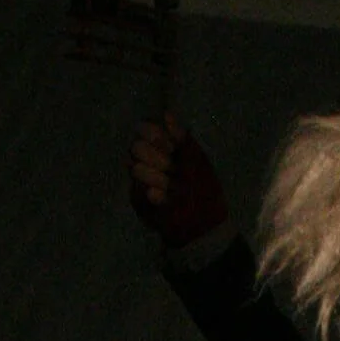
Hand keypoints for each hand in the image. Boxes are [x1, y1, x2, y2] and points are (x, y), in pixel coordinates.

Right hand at [128, 111, 228, 247]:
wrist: (202, 227)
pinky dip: (152, 194)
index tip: (169, 148)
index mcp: (166, 147)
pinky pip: (137, 190)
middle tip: (172, 171)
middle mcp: (151, 160)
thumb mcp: (198, 161)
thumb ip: (182, 138)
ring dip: (156, 178)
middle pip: (137, 147)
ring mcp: (142, 180)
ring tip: (171, 189)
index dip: (155, 137)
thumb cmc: (204, 191)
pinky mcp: (137, 199)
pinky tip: (163, 199)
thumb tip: (166, 114)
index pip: (147, 130)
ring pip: (136, 168)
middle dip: (157, 159)